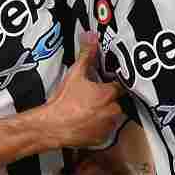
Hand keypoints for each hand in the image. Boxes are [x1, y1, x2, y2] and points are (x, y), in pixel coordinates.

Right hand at [44, 33, 123, 147]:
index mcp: (110, 94)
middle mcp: (114, 110)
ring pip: (113, 116)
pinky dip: (99, 126)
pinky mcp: (102, 139)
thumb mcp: (75, 74)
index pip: (122, 85)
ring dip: (106, 112)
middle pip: (118, 101)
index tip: (110, 81)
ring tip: (90, 109)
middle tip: (95, 96)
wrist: (52, 126)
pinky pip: (106, 130)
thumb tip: (91, 36)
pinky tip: (87, 121)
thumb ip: (86, 54)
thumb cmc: (64, 101)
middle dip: (109, 98)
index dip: (116, 82)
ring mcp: (109, 126)